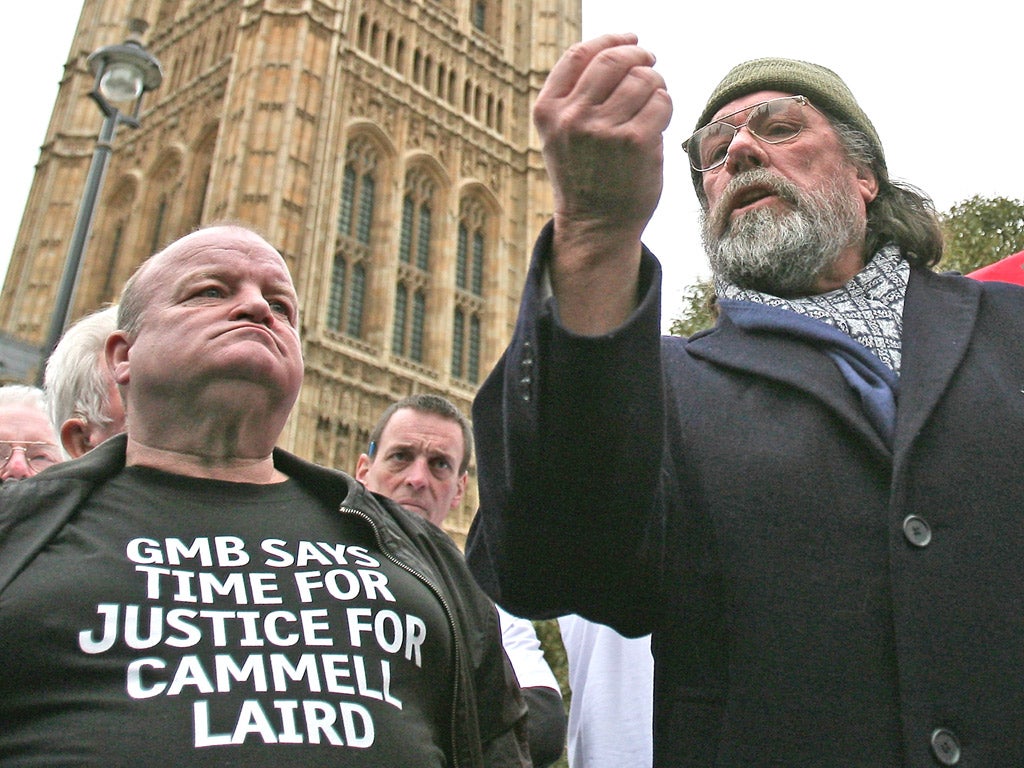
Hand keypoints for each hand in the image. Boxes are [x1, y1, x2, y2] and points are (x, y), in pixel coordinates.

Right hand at [534, 34, 671, 332]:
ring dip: (656, 84)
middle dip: (639, 56)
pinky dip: (665, 106)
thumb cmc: (584, 176)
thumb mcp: (561, 135)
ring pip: (643, 79)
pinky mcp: (635, 141)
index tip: (630, 39)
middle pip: (614, 60)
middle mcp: (572, 117)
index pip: (579, 55)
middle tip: (651, 62)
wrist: (595, 226)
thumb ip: (576, 96)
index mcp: (548, 111)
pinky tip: (657, 122)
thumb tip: (619, 50)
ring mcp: (603, 130)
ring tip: (653, 101)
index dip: (610, 39)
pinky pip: (661, 102)